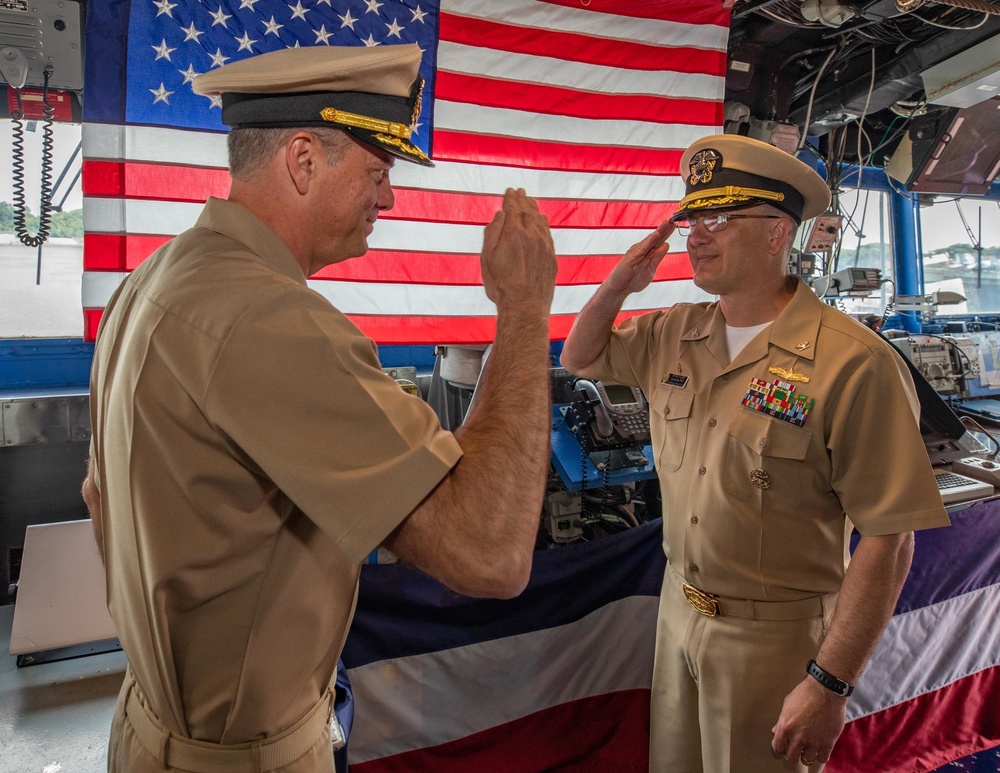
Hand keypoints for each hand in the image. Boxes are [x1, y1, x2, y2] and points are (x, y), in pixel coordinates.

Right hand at [480, 188, 556, 310]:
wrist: (524, 307)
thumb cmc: (501, 286)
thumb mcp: (487, 259)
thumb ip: (492, 234)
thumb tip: (500, 214)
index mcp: (513, 233)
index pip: (513, 207)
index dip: (511, 197)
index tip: (510, 191)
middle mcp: (531, 235)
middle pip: (527, 211)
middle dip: (522, 199)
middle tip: (520, 191)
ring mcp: (544, 245)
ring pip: (539, 220)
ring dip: (534, 208)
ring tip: (530, 201)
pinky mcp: (552, 256)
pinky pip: (548, 232)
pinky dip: (543, 222)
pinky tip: (541, 219)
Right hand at [604, 221, 673, 296]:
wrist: (619, 288)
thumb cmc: (633, 280)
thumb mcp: (650, 269)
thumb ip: (657, 257)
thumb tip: (666, 245)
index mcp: (648, 253)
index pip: (659, 241)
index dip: (667, 233)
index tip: (675, 224)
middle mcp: (642, 250)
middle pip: (656, 237)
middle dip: (665, 228)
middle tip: (673, 218)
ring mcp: (636, 252)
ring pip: (650, 240)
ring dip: (659, 231)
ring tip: (667, 222)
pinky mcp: (631, 258)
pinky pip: (642, 248)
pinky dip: (649, 241)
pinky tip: (656, 235)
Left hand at [770, 677, 846, 765]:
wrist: (826, 690)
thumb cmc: (805, 693)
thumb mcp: (787, 704)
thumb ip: (781, 720)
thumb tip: (775, 731)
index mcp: (785, 727)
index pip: (778, 747)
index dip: (780, 747)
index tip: (784, 746)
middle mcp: (798, 737)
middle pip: (791, 758)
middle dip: (792, 754)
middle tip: (795, 748)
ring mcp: (814, 741)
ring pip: (807, 760)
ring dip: (807, 755)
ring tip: (808, 749)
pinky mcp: (828, 742)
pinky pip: (822, 758)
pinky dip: (820, 755)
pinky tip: (819, 749)